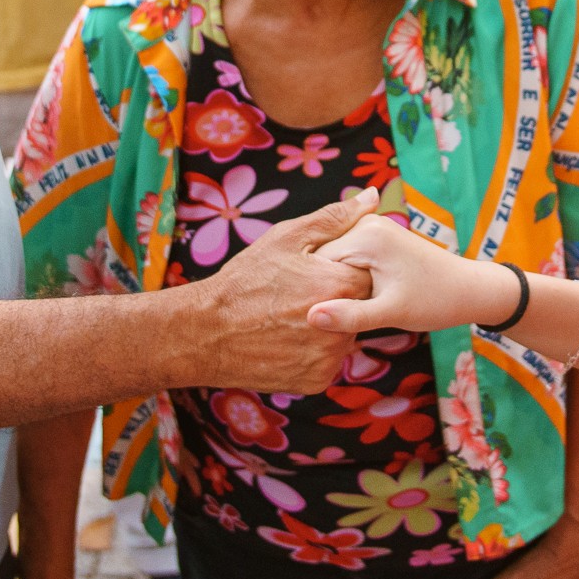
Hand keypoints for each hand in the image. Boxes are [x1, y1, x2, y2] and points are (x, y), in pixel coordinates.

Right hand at [189, 194, 375, 393]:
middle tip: (299, 297)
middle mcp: (342, 326)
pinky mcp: (316, 381)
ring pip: (343, 336)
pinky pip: (327, 361)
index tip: (319, 273)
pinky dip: (313, 352)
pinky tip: (287, 340)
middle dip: (336, 300)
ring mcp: (330, 358)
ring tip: (289, 318)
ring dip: (327, 327)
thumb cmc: (245, 280)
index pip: (369, 275)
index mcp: (341, 286)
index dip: (344, 271)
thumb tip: (371, 197)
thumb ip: (335, 218)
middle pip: (358, 308)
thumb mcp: (286, 238)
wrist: (207, 333)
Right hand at [308, 192, 509, 335]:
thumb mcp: (392, 313)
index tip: (305, 318)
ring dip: (331, 284)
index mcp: (366, 235)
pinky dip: (344, 279)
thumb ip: (351, 315)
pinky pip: (346, 258)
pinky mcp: (376, 238)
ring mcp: (372, 228)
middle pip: (322, 258)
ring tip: (332, 313)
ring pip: (332, 259)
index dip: (310, 291)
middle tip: (318, 322)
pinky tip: (347, 301)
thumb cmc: (436, 301)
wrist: (470, 289)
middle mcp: (366, 223)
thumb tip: (310, 317)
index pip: (316, 262)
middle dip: (320, 287)